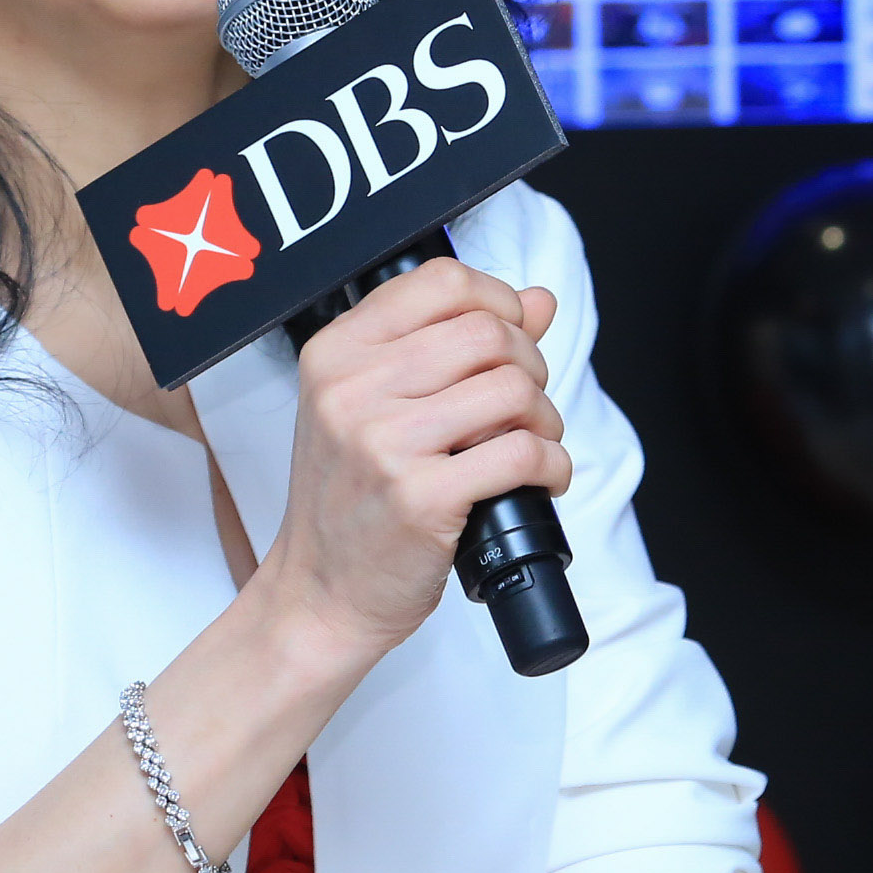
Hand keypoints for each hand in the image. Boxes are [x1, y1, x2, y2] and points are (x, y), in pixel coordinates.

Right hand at [270, 259, 568, 656]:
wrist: (320, 592)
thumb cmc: (351, 499)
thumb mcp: (375, 406)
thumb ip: (450, 344)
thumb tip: (537, 301)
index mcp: (337, 352)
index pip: (442, 280)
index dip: (498, 300)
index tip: (511, 336)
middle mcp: (351, 389)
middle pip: (488, 332)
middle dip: (530, 366)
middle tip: (523, 406)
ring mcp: (383, 444)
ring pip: (513, 390)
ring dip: (544, 419)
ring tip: (530, 443)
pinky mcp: (420, 498)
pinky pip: (522, 453)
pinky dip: (552, 465)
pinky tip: (538, 479)